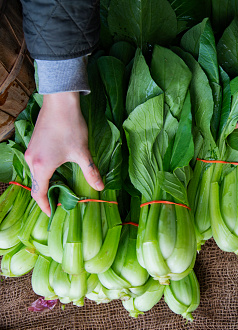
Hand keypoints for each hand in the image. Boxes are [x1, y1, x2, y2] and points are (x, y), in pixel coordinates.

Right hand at [24, 92, 103, 216]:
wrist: (60, 102)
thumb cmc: (71, 127)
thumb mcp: (83, 152)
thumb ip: (91, 171)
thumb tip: (100, 188)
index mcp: (41, 166)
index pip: (39, 193)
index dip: (45, 205)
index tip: (52, 214)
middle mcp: (32, 160)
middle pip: (36, 184)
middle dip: (46, 195)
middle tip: (59, 203)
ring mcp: (31, 150)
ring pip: (35, 173)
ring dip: (45, 183)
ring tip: (59, 189)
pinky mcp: (34, 143)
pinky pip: (36, 163)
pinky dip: (44, 171)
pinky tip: (57, 171)